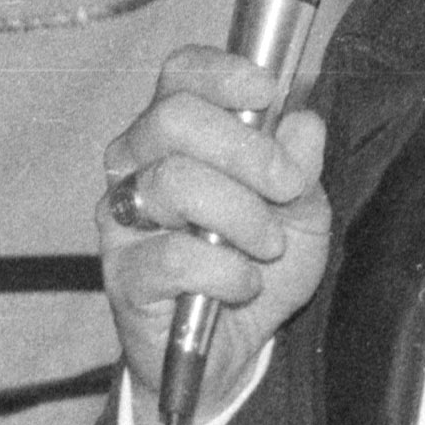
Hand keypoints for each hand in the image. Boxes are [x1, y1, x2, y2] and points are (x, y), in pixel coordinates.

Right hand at [96, 40, 332, 409]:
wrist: (231, 351)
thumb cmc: (254, 268)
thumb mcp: (301, 214)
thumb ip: (302, 167)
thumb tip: (302, 123)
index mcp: (176, 134)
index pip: (180, 74)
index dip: (221, 73)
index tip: (266, 94)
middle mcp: (137, 164)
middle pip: (174, 118)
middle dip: (245, 150)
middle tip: (286, 187)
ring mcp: (123, 218)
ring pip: (175, 181)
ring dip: (242, 215)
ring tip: (266, 248)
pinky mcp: (122, 273)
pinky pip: (176, 255)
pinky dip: (226, 270)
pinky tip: (242, 285)